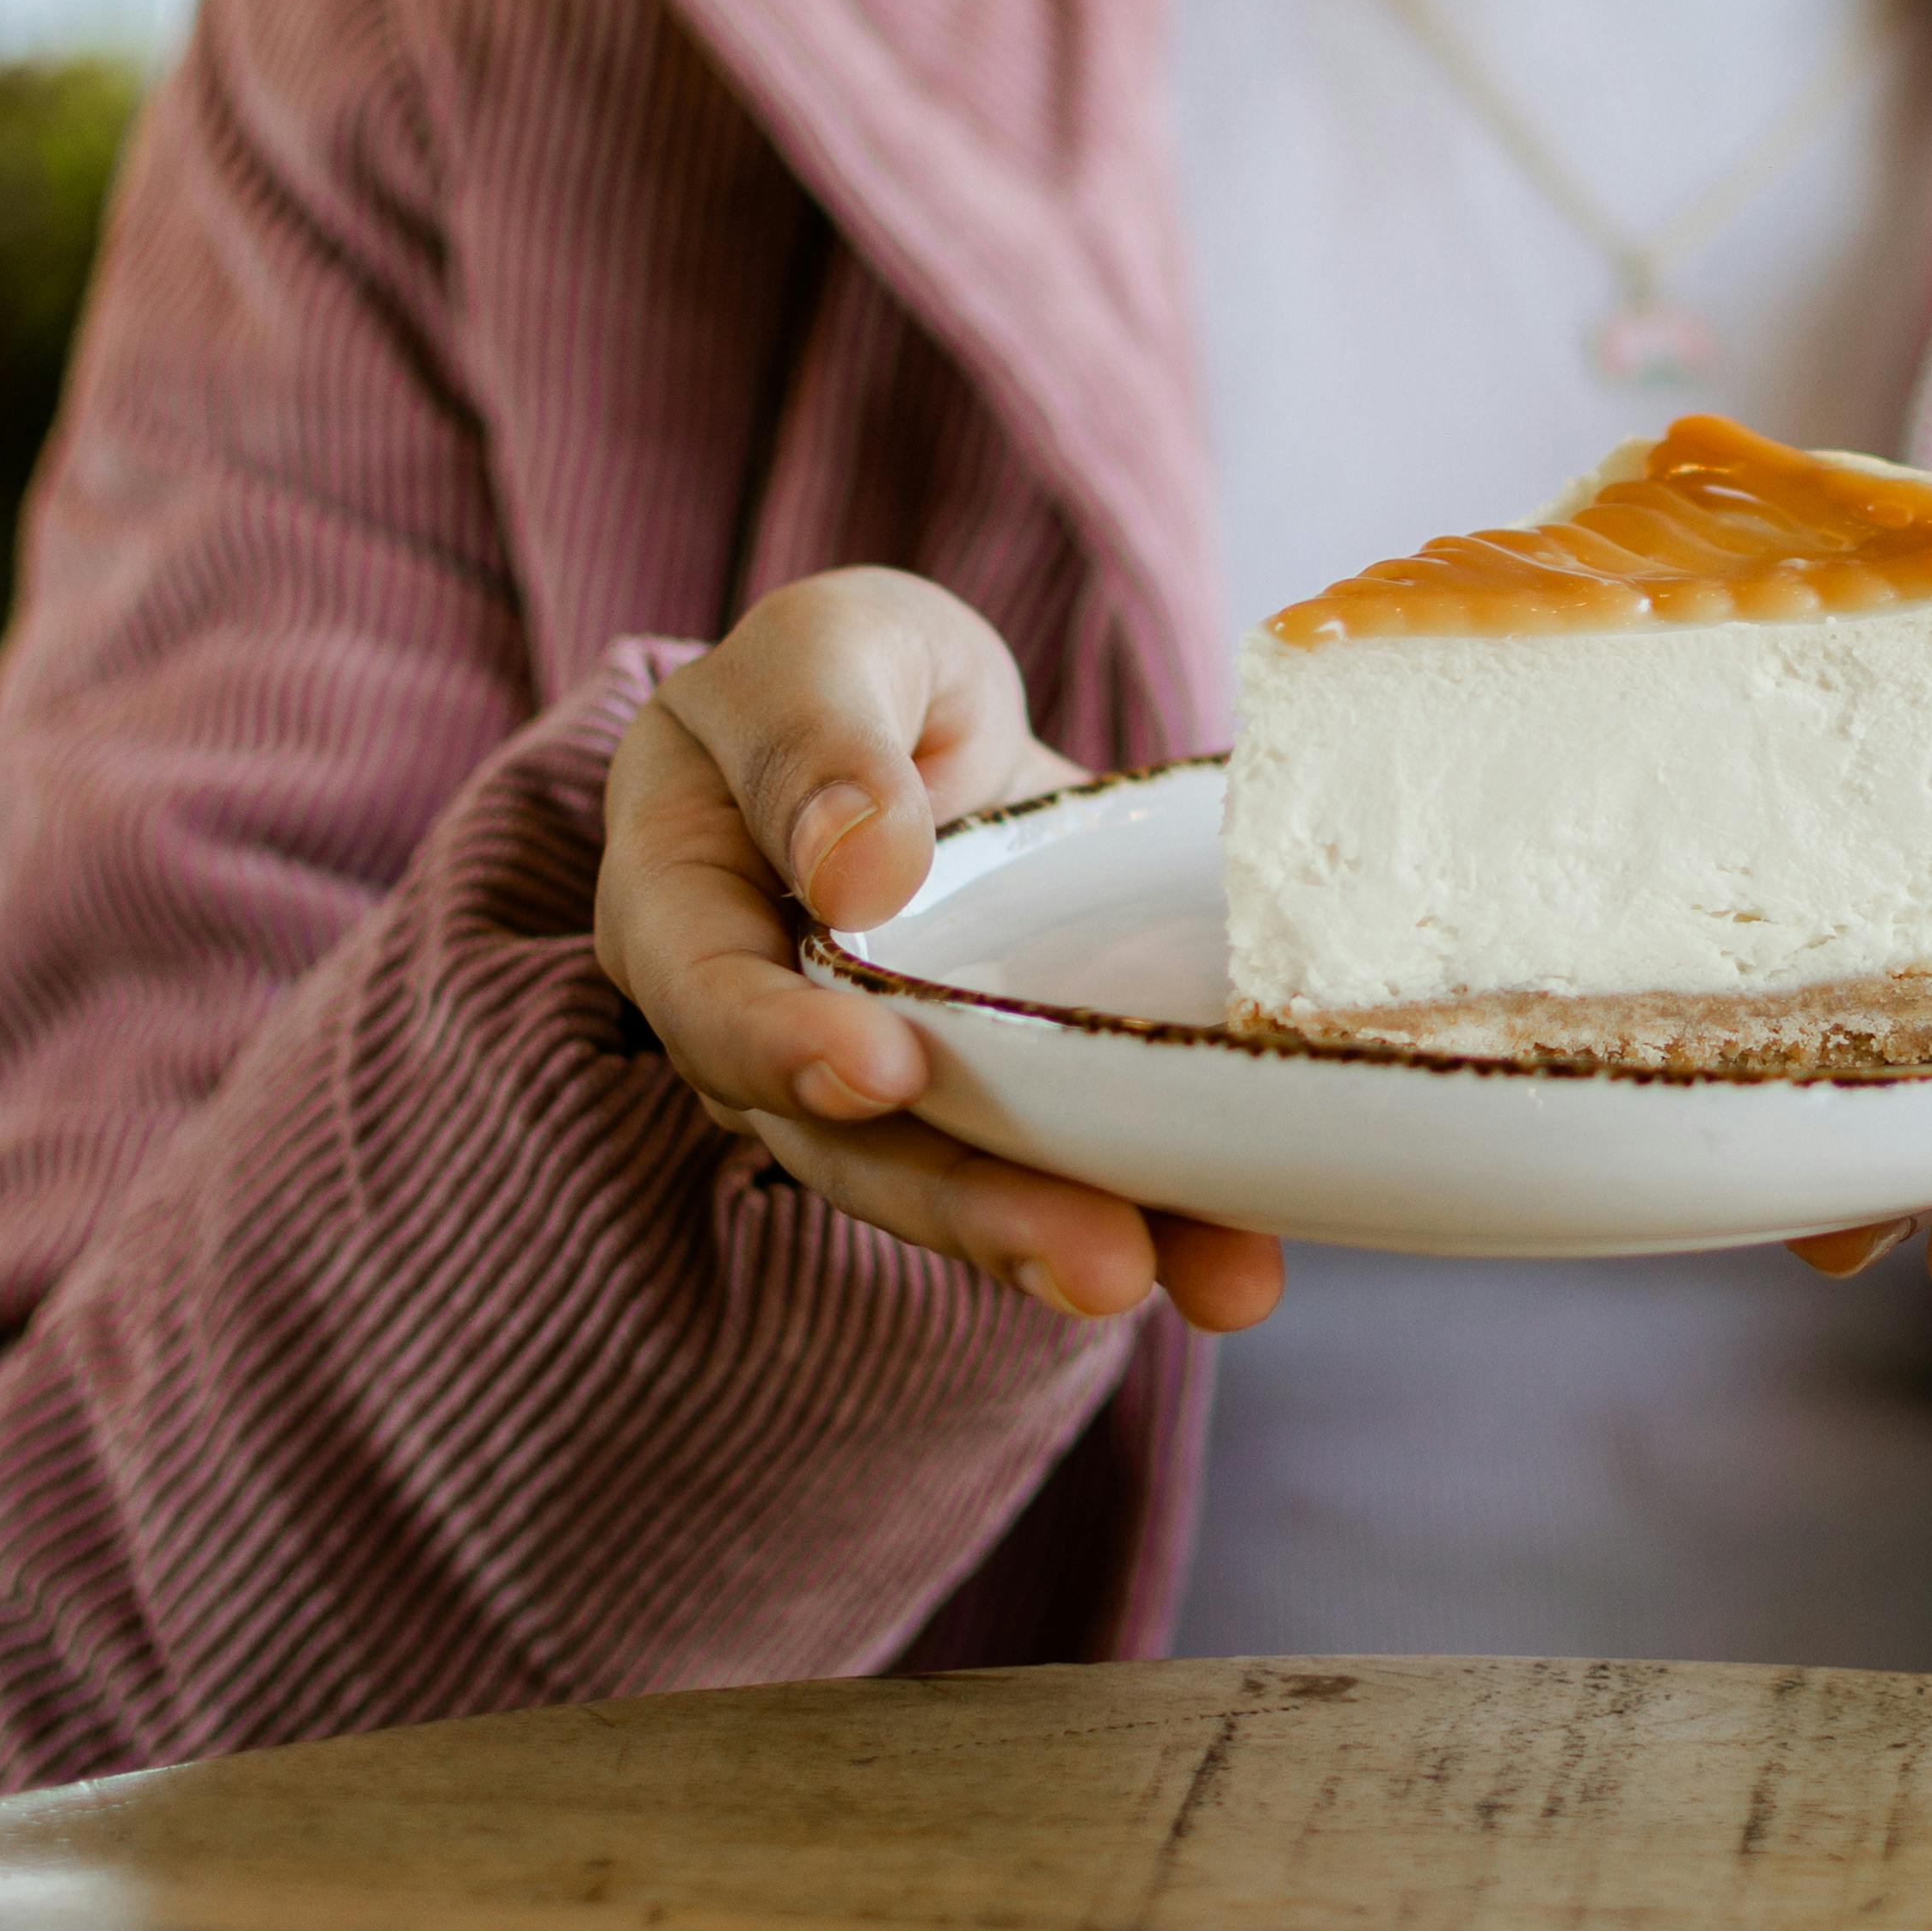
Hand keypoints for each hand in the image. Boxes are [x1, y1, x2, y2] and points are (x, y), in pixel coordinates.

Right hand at [595, 569, 1286, 1329]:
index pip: (711, 999)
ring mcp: (896, 1090)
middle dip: (977, 1208)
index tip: (882, 1068)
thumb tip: (857, 874)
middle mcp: (774, 1036)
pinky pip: (1067, 1174)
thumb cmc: (852, 677)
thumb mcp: (831, 647)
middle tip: (1098, 1257)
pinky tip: (1246, 1263)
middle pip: (851, 1145)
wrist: (931, 724)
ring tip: (1216, 1283)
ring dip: (1083, 1241)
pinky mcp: (1010, 1105)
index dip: (784, 1047)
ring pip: (965, 1187)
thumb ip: (819, 736)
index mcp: (685, 912)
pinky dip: (1165, 1221)